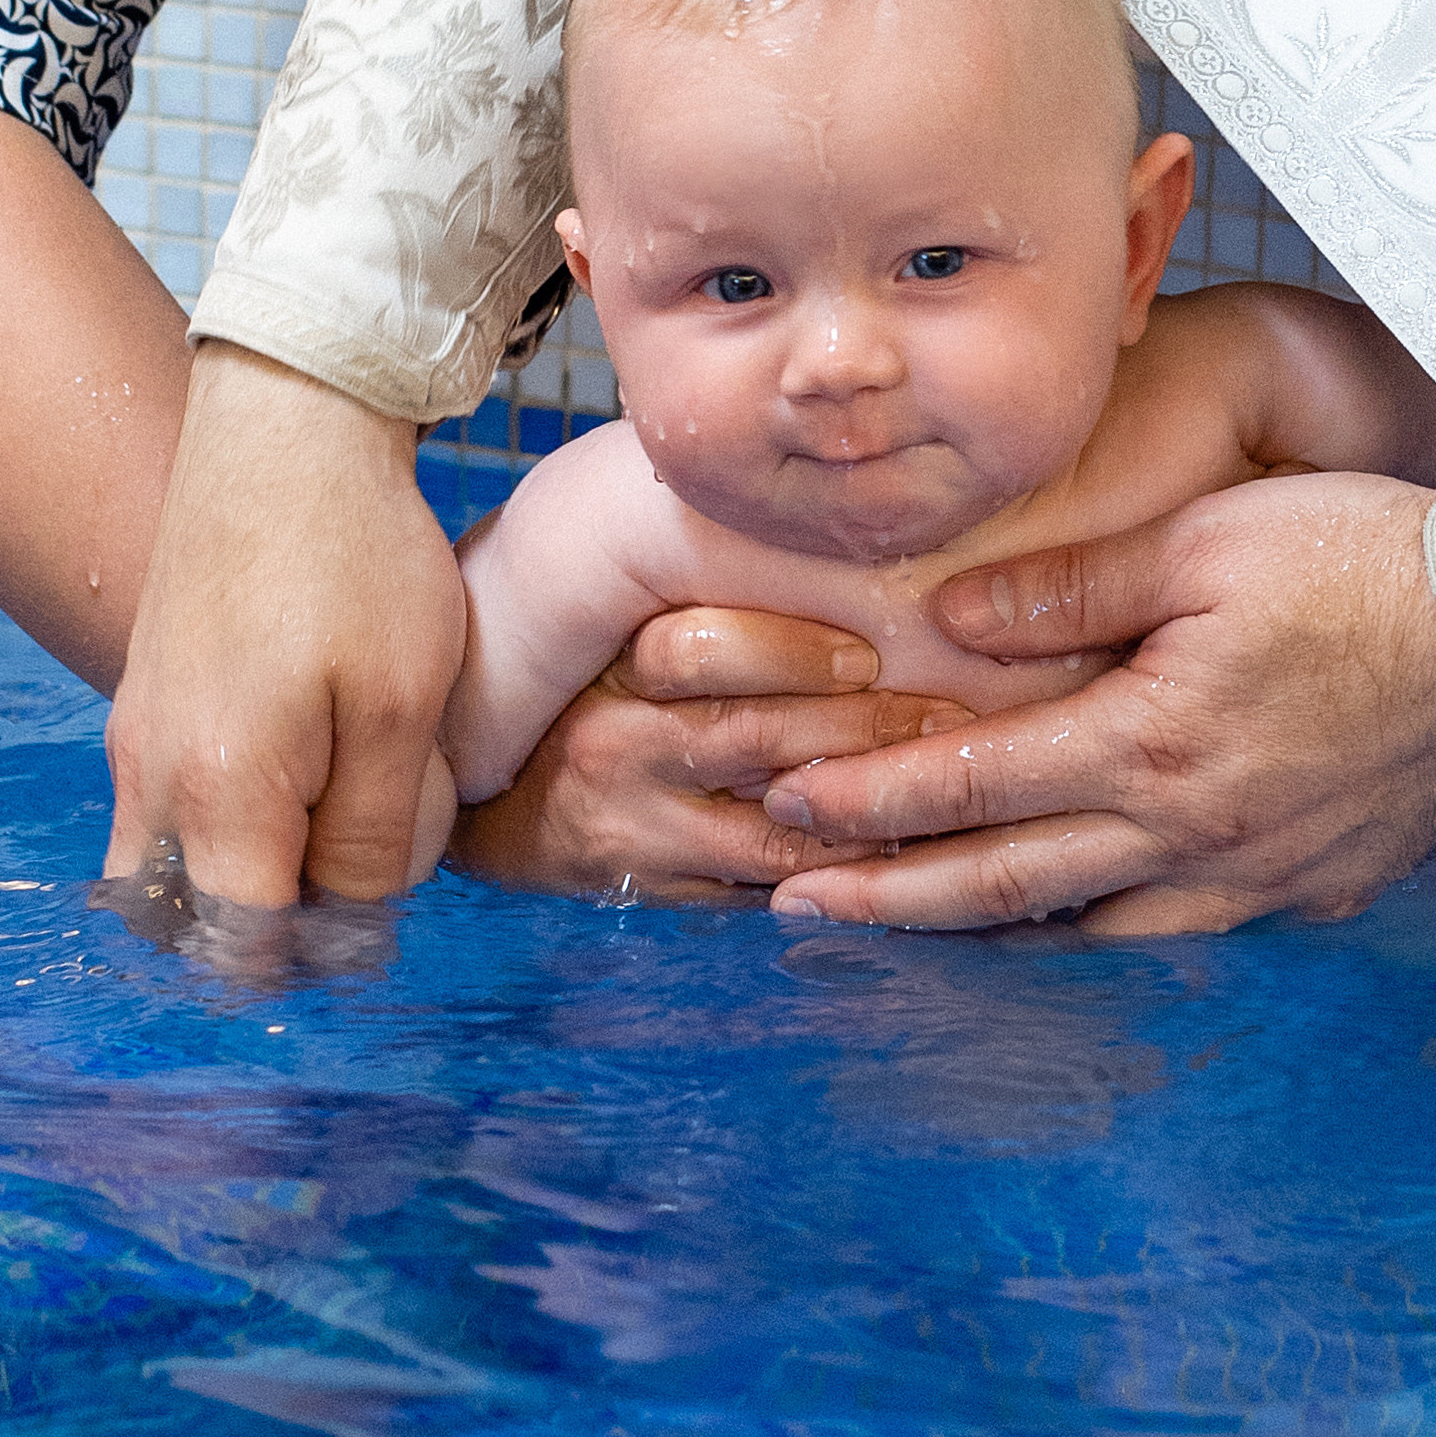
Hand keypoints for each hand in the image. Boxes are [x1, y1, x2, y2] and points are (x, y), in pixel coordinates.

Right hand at [103, 345, 467, 905]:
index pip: (249, 945)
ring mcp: (135, 738)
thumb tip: (351, 921)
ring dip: (242, 875)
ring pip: (169, 871)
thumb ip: (374, 834)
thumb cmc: (356, 558)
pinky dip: (223, 820)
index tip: (387, 888)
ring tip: (329, 807)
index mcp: (218, 791)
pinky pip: (165, 808)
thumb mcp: (403, 705)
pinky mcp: (143, 700)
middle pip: (192, 926)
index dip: (326, 947)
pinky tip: (300, 757)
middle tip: (358, 853)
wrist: (286, 428)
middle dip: (275, 924)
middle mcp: (151, 778)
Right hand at [448, 607, 969, 896]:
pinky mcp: (652, 892)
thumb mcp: (616, 630)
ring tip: (933, 790)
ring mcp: (635, 829)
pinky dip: (826, 880)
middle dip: (859, 730)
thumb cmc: (588, 691)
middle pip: (749, 737)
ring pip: (766, 834)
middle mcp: (618, 746)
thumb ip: (700, 600)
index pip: (692, 649)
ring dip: (859, 814)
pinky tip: (888, 860)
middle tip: (944, 717)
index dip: (786, 651)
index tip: (864, 653)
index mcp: (613, 668)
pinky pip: (754, 896)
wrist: (491, 806)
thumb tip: (819, 540)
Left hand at [758, 474, 1435, 934]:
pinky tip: (1078, 932)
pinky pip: (1187, 939)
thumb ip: (1073, 585)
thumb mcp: (1208, 536)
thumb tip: (952, 621)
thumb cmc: (1368, 557)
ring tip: (909, 937)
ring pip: (1092, 935)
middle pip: (1008, 887)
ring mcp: (1260, 882)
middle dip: (890, 902)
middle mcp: (1194, 836)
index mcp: (1153, 743)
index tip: (787, 811)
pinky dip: (1109, 941)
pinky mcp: (1319, 894)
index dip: (871, 802)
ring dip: (989, 939)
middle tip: (792, 911)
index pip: (976, 784)